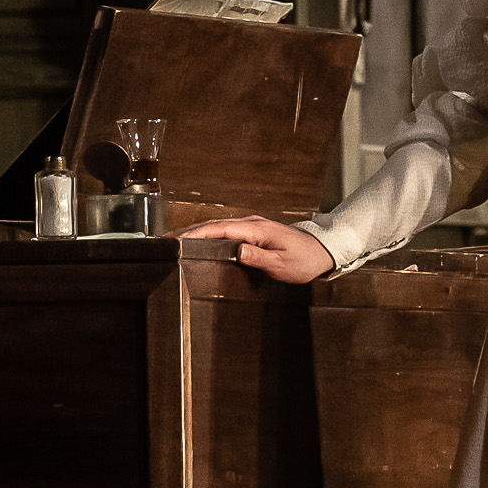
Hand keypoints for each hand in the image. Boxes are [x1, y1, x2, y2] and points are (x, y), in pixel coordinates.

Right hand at [180, 214, 336, 282]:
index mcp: (256, 230)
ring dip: (195, 231)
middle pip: (213, 225)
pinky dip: (207, 233)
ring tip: (174, 240)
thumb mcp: (282, 264)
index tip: (178, 240)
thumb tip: (237, 251)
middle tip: (166, 241)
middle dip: (188, 232)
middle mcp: (251, 223)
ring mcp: (251, 225)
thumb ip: (258, 258)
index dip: (197, 234)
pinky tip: (198, 240)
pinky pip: (224, 230)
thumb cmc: (304, 259)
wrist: (321, 250)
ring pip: (217, 226)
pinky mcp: (252, 230)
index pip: (220, 230)